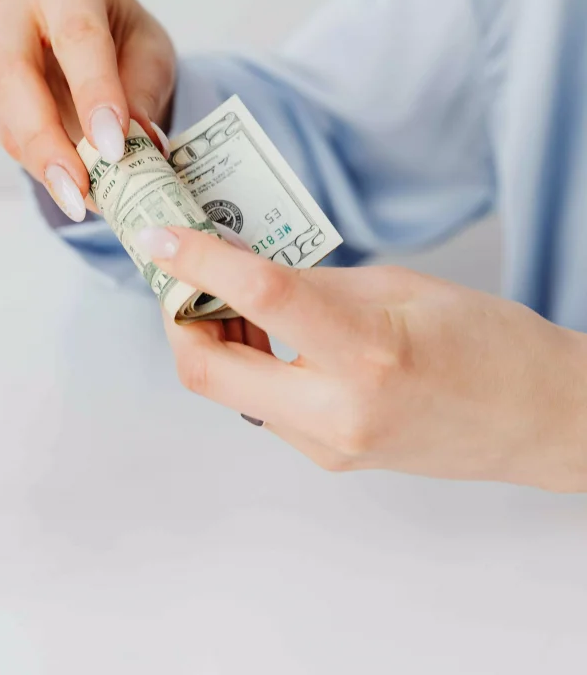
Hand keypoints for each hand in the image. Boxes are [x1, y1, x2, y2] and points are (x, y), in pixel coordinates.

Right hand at [0, 0, 175, 221]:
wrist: (82, 30)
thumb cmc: (116, 33)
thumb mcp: (147, 51)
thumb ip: (142, 92)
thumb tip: (141, 147)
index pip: (76, 38)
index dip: (94, 94)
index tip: (112, 146)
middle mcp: (12, 12)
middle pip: (12, 77)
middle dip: (46, 141)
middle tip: (78, 189)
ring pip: (1, 113)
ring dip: (40, 163)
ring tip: (82, 201)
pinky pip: (6, 137)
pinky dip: (39, 167)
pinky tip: (70, 187)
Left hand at [136, 226, 586, 492]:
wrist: (534, 420)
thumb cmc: (487, 344)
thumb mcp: (396, 287)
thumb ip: (310, 282)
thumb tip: (239, 269)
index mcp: (367, 355)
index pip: (261, 297)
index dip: (197, 263)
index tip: (160, 238)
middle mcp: (337, 412)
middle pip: (208, 373)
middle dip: (178, 319)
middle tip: (178, 275)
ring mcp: (327, 446)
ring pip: (229, 390)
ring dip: (211, 339)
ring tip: (225, 294)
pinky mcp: (325, 456)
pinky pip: (261, 405)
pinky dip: (247, 363)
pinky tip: (265, 332)